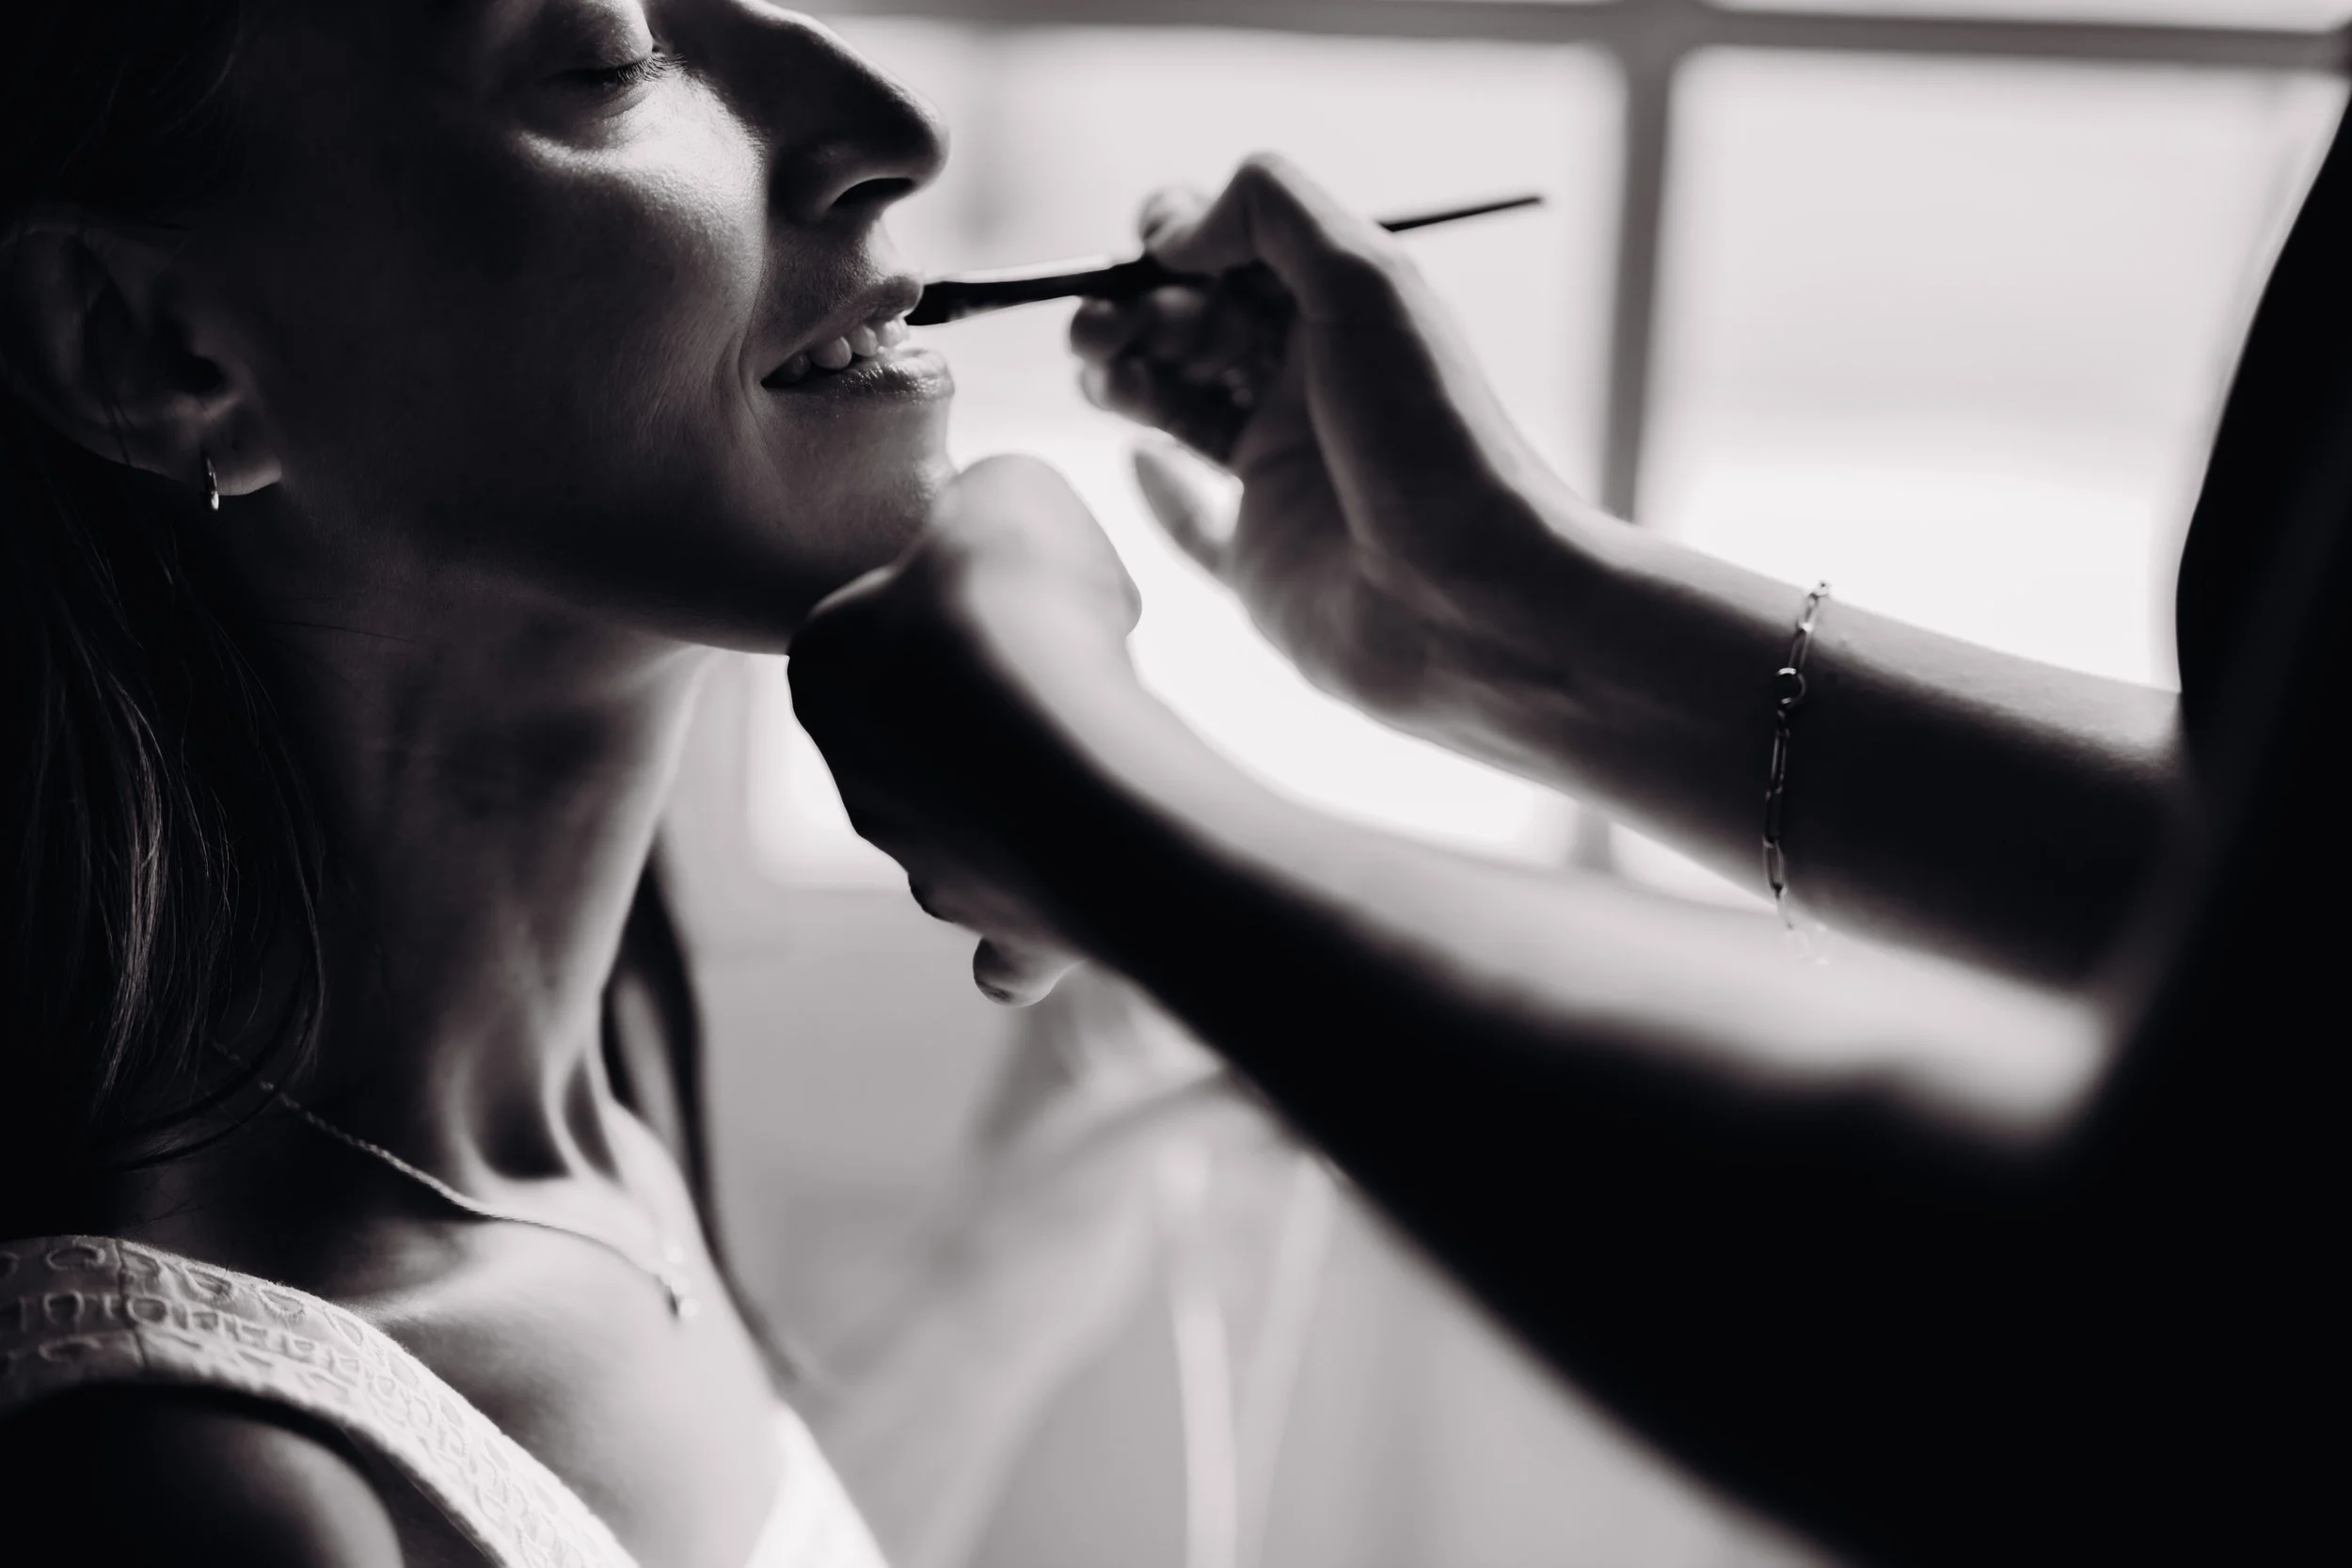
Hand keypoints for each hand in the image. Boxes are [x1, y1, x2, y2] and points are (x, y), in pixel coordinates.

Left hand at [789, 457, 1144, 1005]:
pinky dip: (1023, 937)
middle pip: (924, 726)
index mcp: (821, 664)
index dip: (956, 594)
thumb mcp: (1004, 492)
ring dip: (1014, 799)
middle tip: (1068, 660)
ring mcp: (919, 857)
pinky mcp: (992, 918)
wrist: (1069, 749)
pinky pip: (1001, 938)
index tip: (1018, 585)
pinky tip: (1047, 929)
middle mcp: (851, 774)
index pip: (876, 619)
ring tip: (1097, 752)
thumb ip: (991, 503)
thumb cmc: (1016, 612)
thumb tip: (1002, 519)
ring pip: (964, 824)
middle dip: (985, 700)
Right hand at [1071, 154, 1582, 731]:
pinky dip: (1156, 487)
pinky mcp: (1258, 562)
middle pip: (1196, 327)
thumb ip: (1272, 215)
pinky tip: (1140, 460)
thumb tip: (1179, 228)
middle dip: (1136, 309)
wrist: (1470, 597)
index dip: (1182, 241)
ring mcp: (1283, 479)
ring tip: (1102, 376)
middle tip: (1097, 326)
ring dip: (1127, 378)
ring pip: (1180, 409)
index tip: (1152, 253)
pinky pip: (1190, 520)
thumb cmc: (1433, 436)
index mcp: (1340, 320)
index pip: (1240, 256)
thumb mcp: (1367, 279)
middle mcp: (1311, 393)